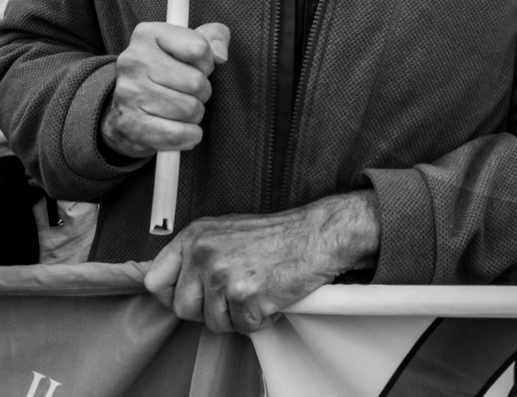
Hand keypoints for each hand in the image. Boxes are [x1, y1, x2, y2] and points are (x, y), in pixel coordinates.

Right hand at [100, 22, 229, 157]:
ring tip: (182, 108)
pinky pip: (177, 134)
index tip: (198, 67)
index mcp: (149, 34)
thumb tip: (221, 56)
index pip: (199, 48)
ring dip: (194, 113)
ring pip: (189, 109)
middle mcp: (133, 61)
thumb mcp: (191, 42)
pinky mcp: (129, 124)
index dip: (207, 63)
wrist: (128, 105)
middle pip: (196, 82)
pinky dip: (188, 135)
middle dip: (202, 91)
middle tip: (190, 92)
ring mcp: (128, 93)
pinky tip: (182, 129)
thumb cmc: (168, 68)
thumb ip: (215, 37)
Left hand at [144, 190, 379, 333]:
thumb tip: (165, 284)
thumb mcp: (227, 232)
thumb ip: (197, 255)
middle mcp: (204, 253)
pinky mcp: (245, 296)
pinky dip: (259, 318)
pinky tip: (272, 294)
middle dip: (209, 310)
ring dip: (236, 315)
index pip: (155, 280)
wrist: (318, 235)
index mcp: (196, 235)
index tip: (193, 295)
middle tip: (236, 292)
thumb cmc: (278, 235)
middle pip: (182, 309)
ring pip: (212, 323)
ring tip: (258, 289)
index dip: (172, 295)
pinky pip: (242, 327)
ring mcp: (224, 275)